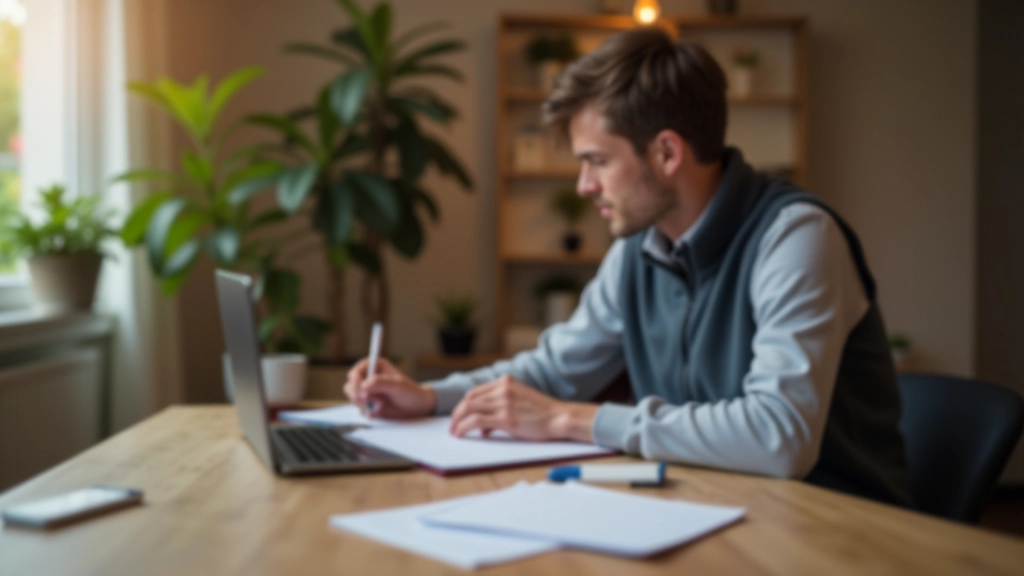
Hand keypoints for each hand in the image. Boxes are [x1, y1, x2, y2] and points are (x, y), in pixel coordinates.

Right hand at [344, 357, 436, 418]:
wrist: (415, 408)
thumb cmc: (409, 392)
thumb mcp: (397, 385)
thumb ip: (380, 382)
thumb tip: (364, 385)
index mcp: (374, 366)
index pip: (355, 372)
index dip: (356, 382)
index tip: (363, 393)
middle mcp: (368, 377)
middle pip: (350, 385)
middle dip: (359, 396)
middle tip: (370, 401)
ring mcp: (366, 391)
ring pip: (353, 397)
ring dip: (364, 404)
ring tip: (381, 405)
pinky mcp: (367, 403)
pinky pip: (358, 408)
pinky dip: (367, 411)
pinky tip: (379, 411)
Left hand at [449, 375, 597, 441]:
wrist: (560, 417)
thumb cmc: (543, 414)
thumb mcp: (520, 400)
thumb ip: (501, 406)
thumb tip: (484, 426)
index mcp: (506, 381)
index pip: (476, 391)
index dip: (465, 404)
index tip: (460, 415)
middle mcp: (503, 389)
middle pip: (469, 398)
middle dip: (457, 413)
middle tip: (453, 425)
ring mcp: (504, 402)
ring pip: (469, 408)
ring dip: (457, 421)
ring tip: (454, 431)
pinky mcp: (506, 418)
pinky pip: (476, 421)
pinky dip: (463, 427)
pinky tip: (460, 433)